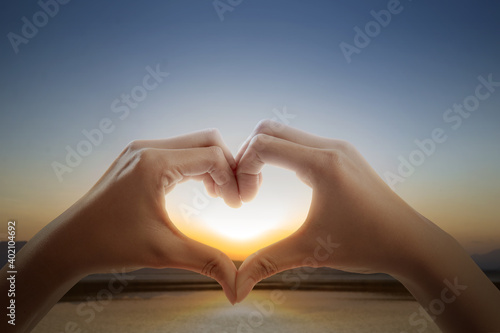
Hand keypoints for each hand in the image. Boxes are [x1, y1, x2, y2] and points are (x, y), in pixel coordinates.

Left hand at [65, 129, 241, 296]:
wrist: (71, 242)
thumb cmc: (110, 244)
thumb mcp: (164, 252)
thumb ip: (206, 262)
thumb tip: (237, 287)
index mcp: (155, 164)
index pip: (212, 156)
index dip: (232, 179)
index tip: (236, 205)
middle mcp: (148, 149)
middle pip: (207, 141)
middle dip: (227, 166)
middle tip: (233, 196)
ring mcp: (141, 151)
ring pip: (193, 144)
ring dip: (212, 166)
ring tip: (220, 195)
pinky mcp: (138, 158)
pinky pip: (178, 152)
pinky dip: (196, 167)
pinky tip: (201, 189)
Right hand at [234, 120, 421, 292]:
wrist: (411, 243)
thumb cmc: (366, 245)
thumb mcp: (309, 252)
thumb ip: (267, 263)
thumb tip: (236, 291)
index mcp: (322, 164)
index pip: (263, 144)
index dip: (242, 168)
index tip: (244, 199)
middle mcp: (330, 147)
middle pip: (269, 129)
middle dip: (248, 156)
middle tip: (246, 188)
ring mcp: (339, 148)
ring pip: (286, 134)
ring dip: (265, 154)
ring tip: (260, 186)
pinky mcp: (344, 155)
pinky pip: (302, 142)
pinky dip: (283, 155)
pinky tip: (287, 181)